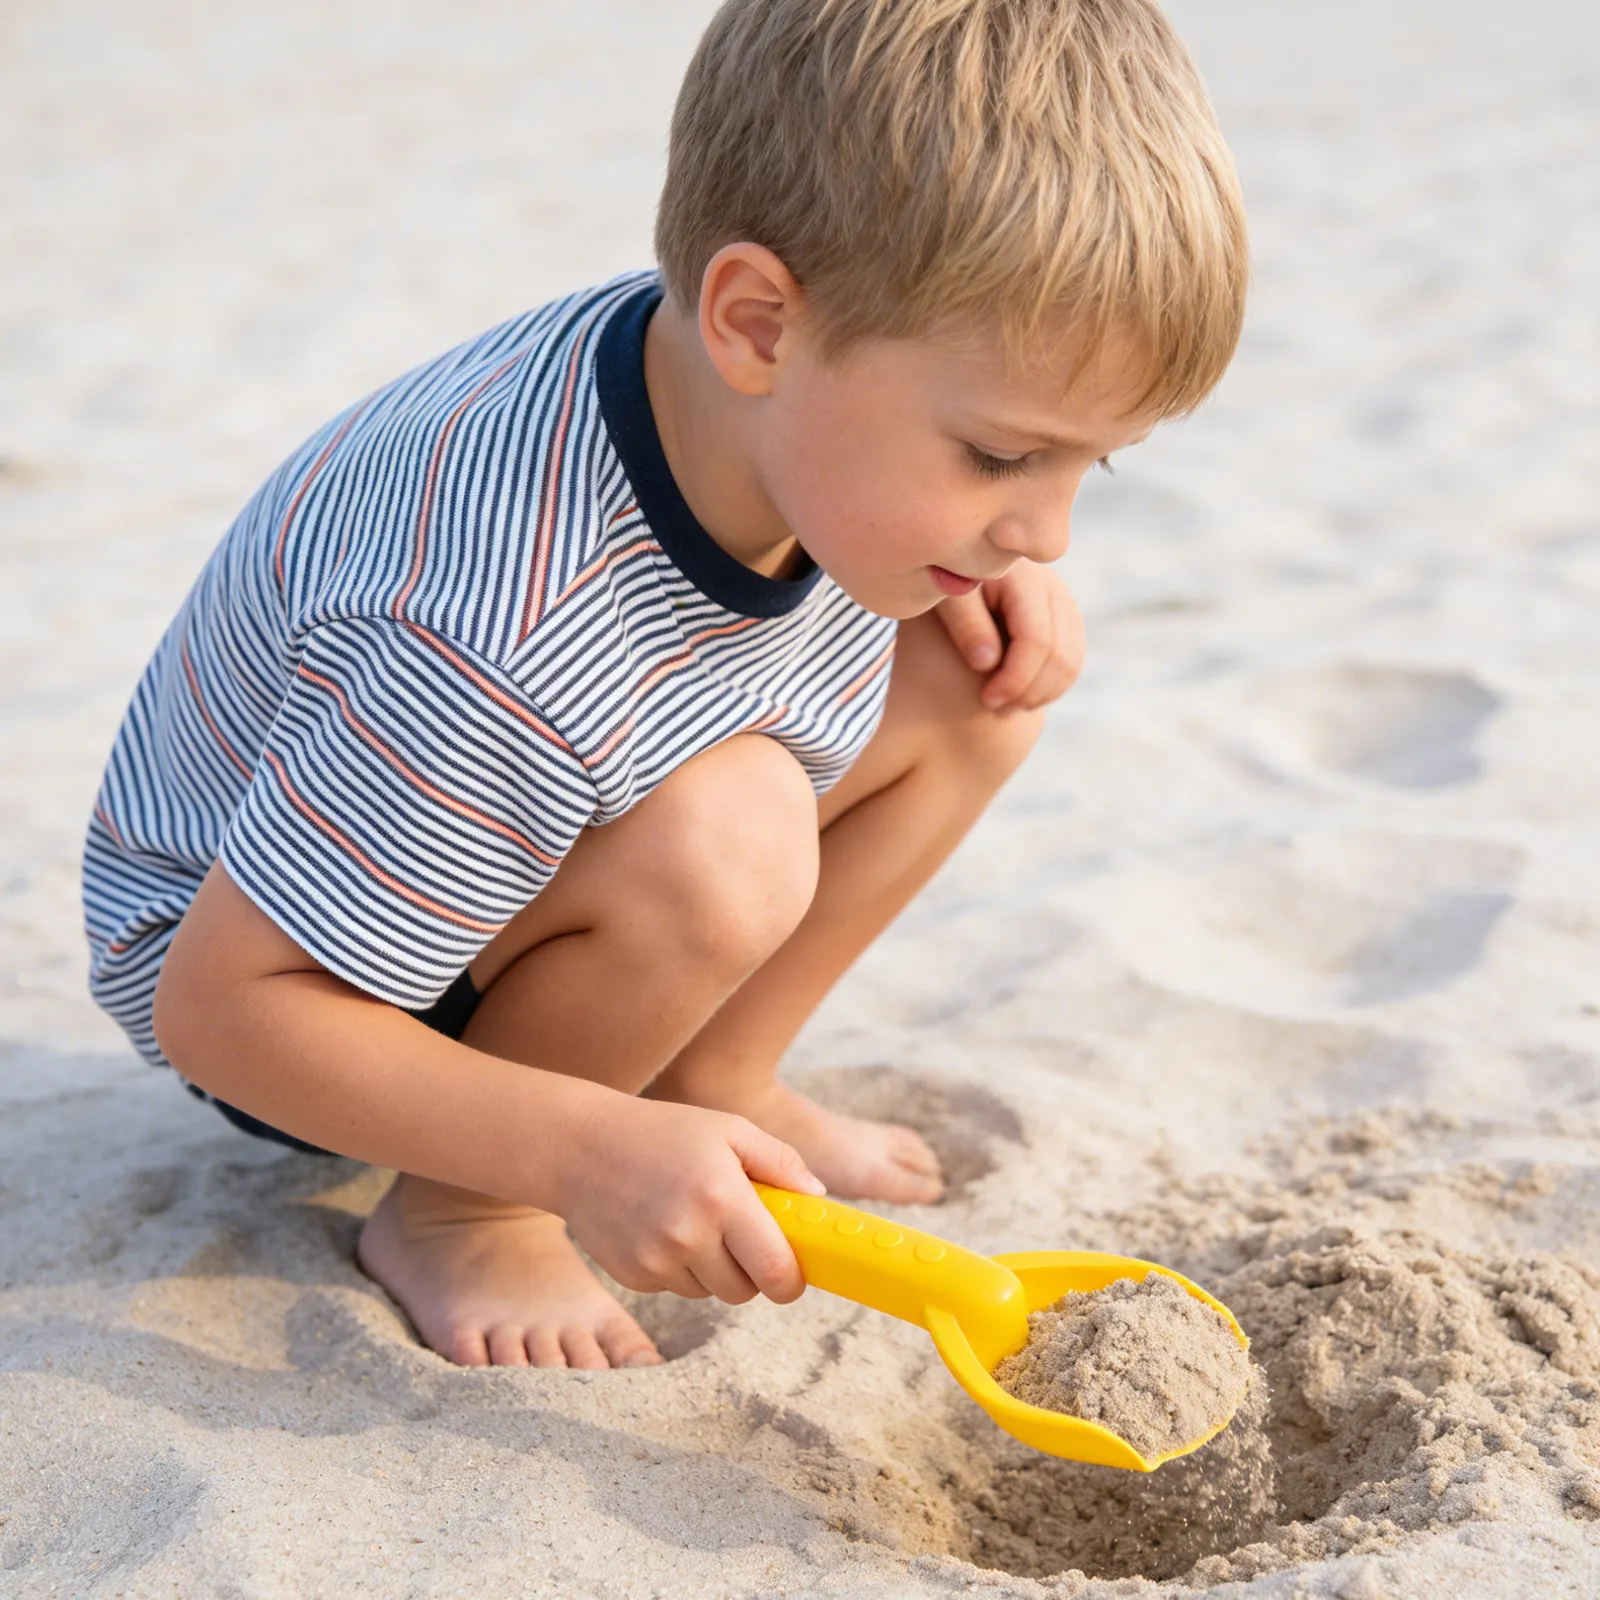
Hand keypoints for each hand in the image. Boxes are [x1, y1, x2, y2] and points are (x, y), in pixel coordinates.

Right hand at [556, 1092, 821, 1305]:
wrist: (579, 1146)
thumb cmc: (662, 1132)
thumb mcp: (728, 1129)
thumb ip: (780, 1162)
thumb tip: (817, 1198)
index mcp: (722, 1197)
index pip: (775, 1269)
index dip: (791, 1279)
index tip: (793, 1271)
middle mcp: (688, 1234)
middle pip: (744, 1291)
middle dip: (752, 1272)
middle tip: (743, 1237)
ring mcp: (656, 1260)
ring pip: (710, 1292)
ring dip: (714, 1269)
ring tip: (695, 1220)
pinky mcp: (632, 1276)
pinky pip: (676, 1287)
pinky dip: (680, 1268)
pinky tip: (663, 1227)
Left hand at [935, 564, 1084, 711]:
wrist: (952, 576)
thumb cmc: (943, 590)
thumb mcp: (945, 601)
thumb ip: (966, 626)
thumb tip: (987, 662)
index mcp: (1022, 578)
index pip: (1037, 639)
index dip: (1016, 678)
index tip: (987, 700)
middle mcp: (1051, 587)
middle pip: (1060, 655)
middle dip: (1028, 691)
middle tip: (995, 708)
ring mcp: (1063, 603)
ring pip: (1071, 663)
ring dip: (1039, 694)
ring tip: (1004, 706)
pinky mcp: (1065, 620)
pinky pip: (1071, 663)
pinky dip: (1048, 687)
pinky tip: (1017, 697)